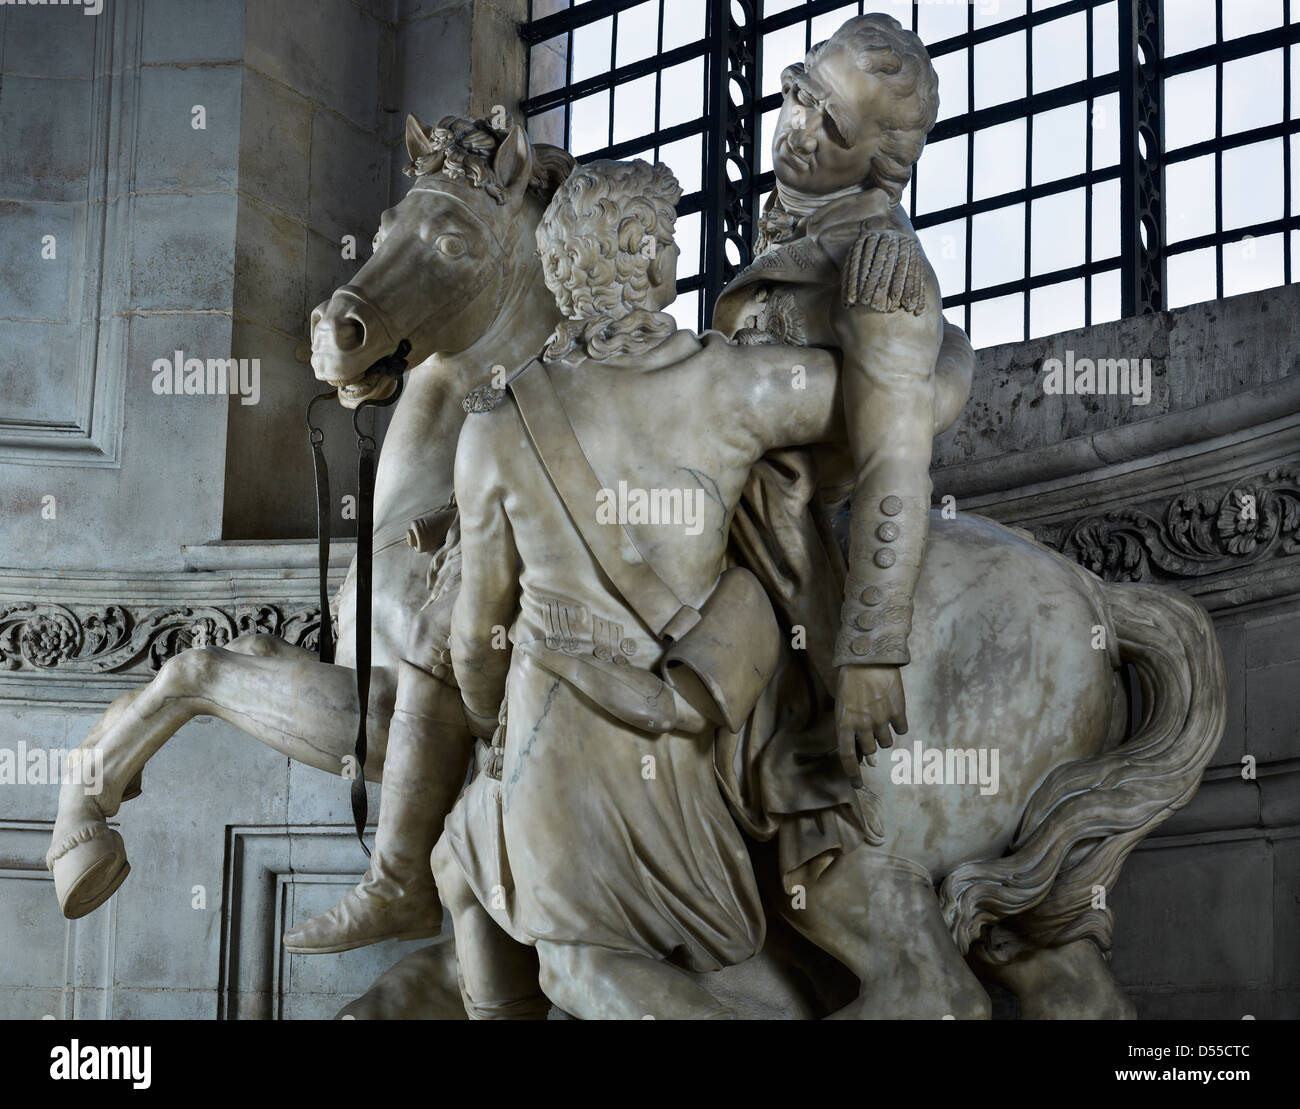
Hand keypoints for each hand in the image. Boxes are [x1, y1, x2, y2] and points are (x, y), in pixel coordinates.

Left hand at [835, 664, 907, 784]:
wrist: (868, 658)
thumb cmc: (851, 682)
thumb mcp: (843, 706)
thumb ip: (851, 729)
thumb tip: (863, 755)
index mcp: (844, 724)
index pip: (847, 757)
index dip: (853, 774)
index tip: (857, 784)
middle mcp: (862, 725)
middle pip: (870, 750)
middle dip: (870, 744)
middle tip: (870, 729)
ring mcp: (881, 719)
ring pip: (886, 742)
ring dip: (884, 734)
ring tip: (879, 714)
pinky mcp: (897, 711)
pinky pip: (901, 729)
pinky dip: (898, 723)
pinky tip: (893, 709)